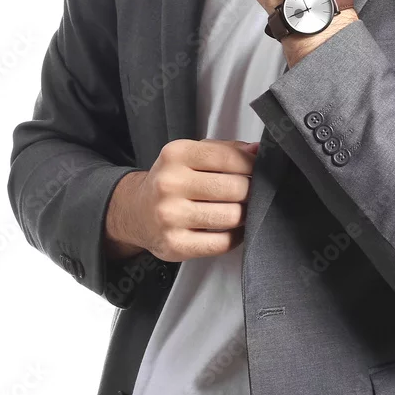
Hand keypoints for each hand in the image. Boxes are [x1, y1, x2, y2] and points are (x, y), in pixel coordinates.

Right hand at [104, 139, 259, 261]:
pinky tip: (234, 229)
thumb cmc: (172, 181)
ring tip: (243, 209)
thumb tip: (258, 150)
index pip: (228, 157)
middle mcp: (170, 183)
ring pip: (232, 216)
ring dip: (245, 214)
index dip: (251, 164)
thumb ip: (225, 150)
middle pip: (234, 187)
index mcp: (176, 154)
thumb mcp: (190, 155)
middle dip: (251, 190)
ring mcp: (170, 216)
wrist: (136, 212)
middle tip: (253, 192)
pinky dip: (236, 236)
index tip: (258, 170)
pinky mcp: (175, 245)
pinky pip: (222, 243)